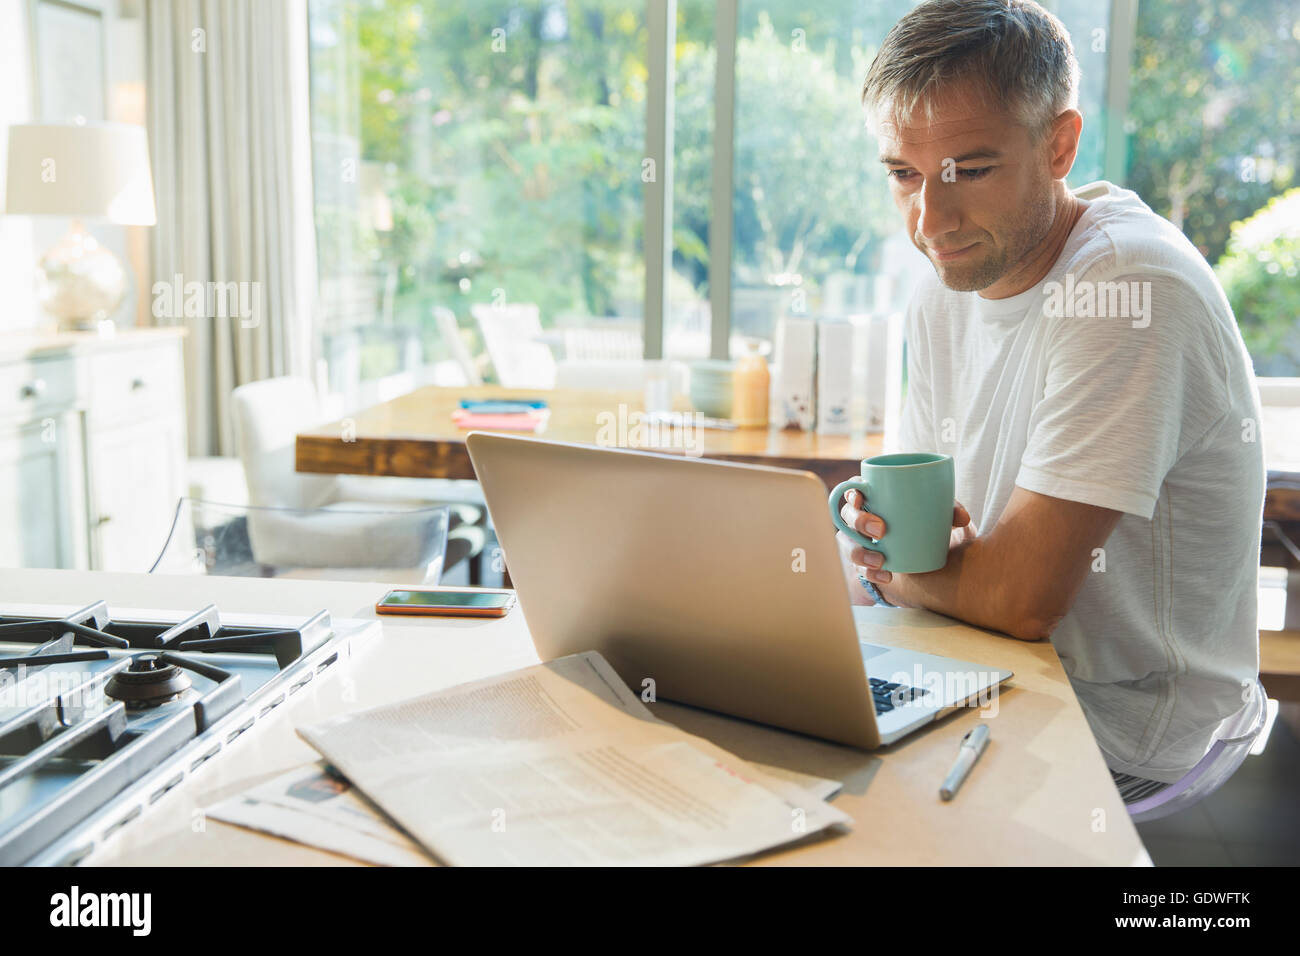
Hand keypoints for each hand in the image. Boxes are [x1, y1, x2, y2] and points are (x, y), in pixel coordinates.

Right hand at [837, 489, 973, 593]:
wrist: (927, 557)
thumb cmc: (926, 524)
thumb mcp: (938, 515)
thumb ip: (950, 511)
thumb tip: (962, 517)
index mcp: (874, 498)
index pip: (853, 489)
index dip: (851, 492)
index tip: (860, 498)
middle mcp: (861, 519)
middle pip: (847, 515)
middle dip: (859, 521)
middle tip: (881, 530)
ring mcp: (860, 542)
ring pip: (848, 544)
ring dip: (860, 552)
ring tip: (880, 560)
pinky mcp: (866, 564)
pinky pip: (860, 570)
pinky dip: (872, 574)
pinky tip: (886, 576)